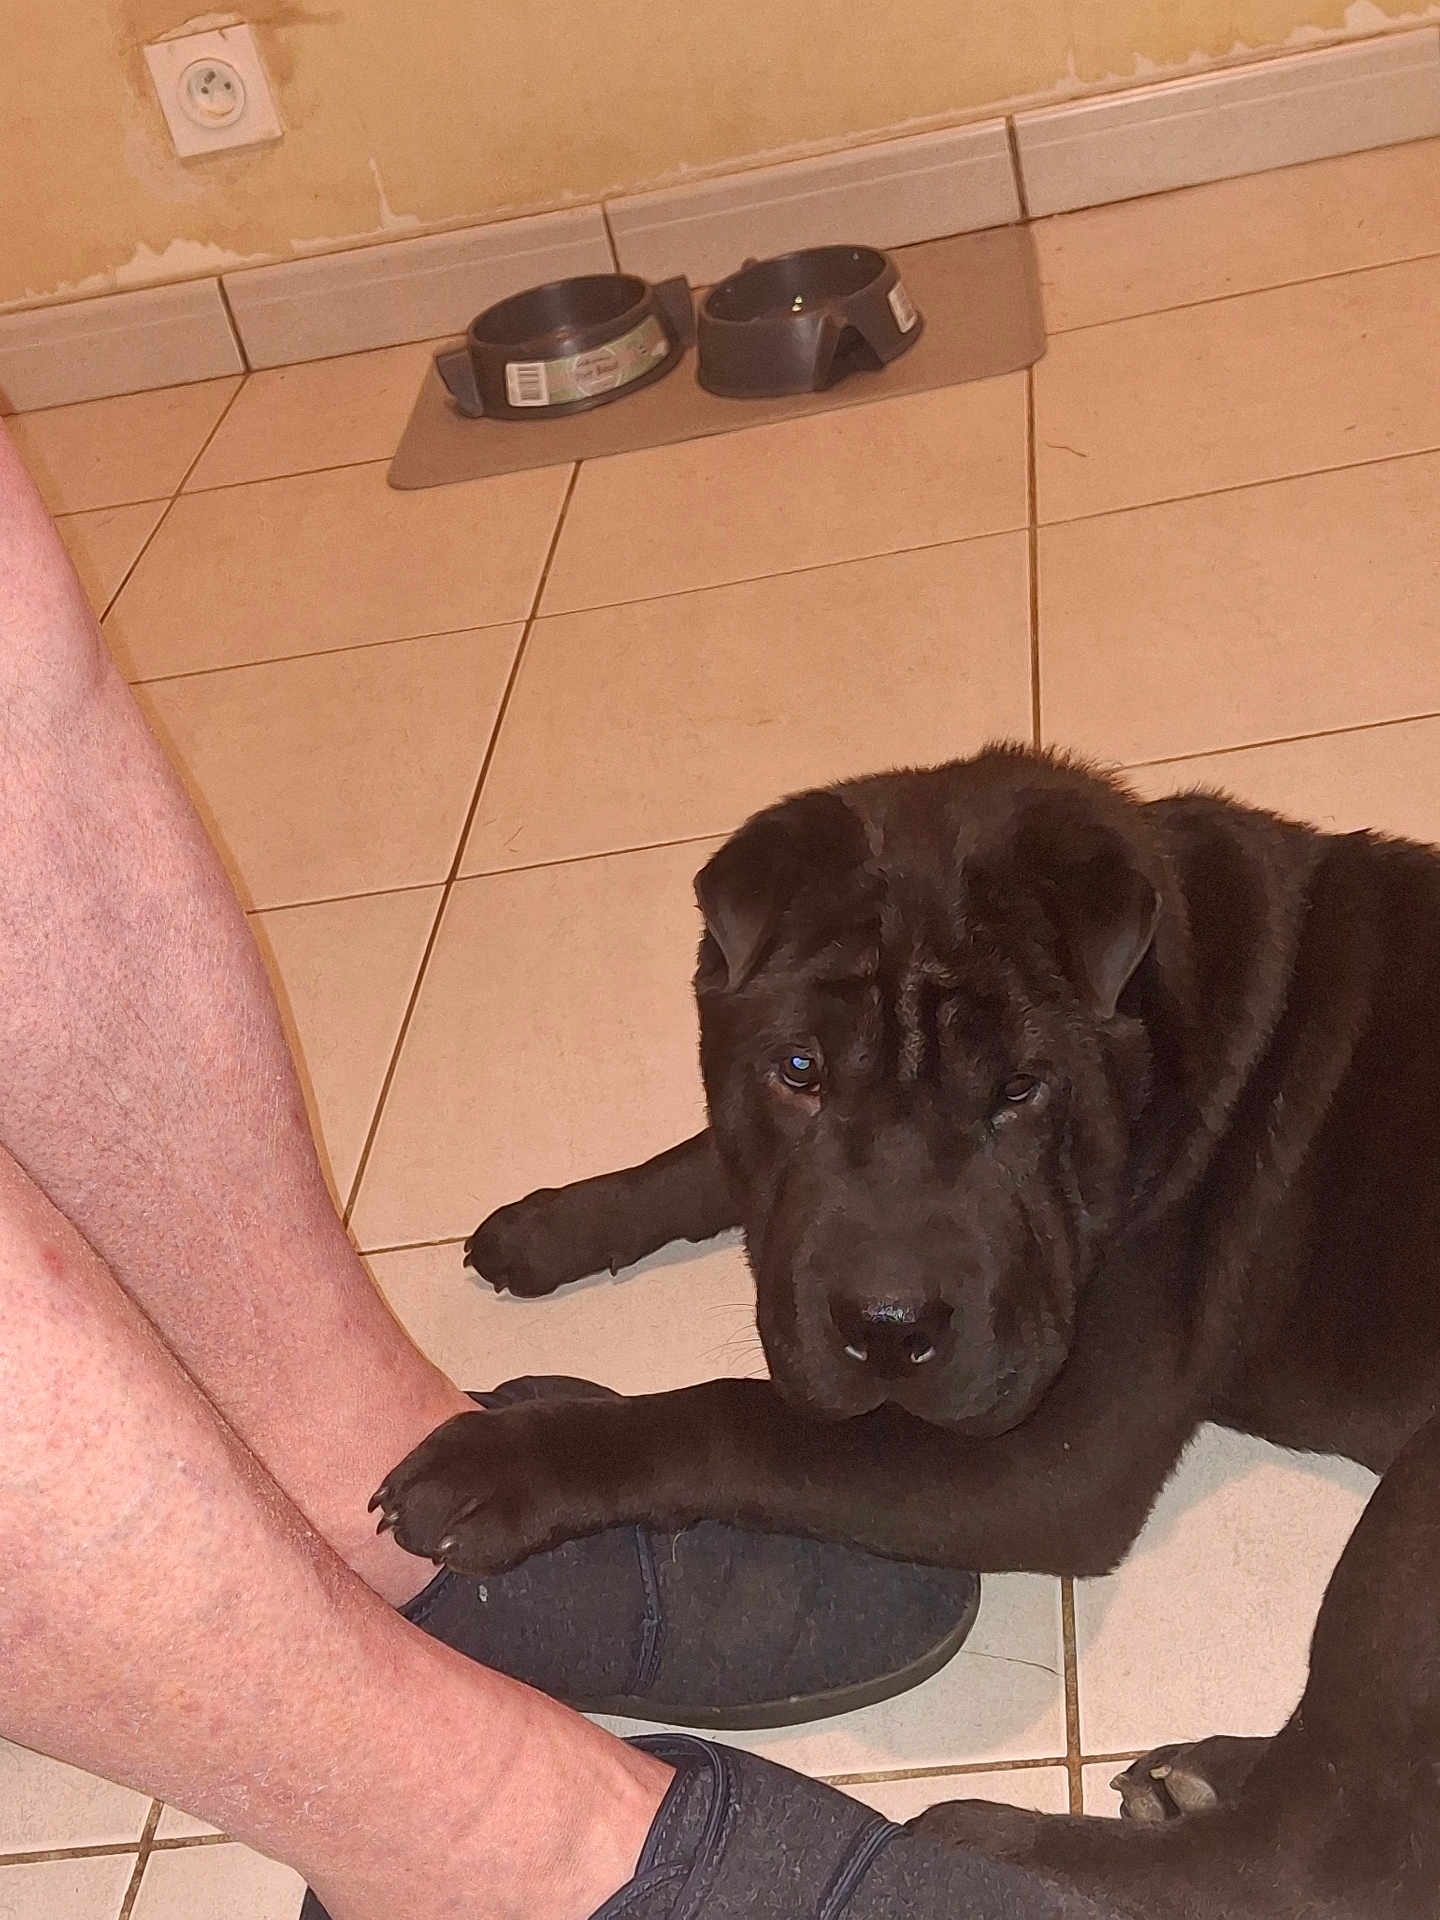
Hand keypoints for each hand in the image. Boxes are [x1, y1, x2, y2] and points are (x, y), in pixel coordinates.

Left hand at [370, 1400, 630, 1572]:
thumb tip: (443, 1464)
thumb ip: (484, 1440)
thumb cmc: (580, 1436)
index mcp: (495, 1426)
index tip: (377, 1498)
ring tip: (419, 1548)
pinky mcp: (534, 1515)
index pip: (430, 1449)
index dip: (399, 1476)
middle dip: (406, 1511)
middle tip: (391, 1530)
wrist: (630, 1452)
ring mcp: (514, 1484)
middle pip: (431, 1486)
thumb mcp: (523, 1424)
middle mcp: (497, 1452)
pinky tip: (453, 1557)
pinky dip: (465, 1553)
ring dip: (426, 1536)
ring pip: (449, 1516)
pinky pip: (486, 1542)